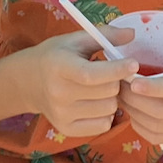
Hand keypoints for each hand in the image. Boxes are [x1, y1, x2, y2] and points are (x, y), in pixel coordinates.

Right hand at [17, 31, 138, 137]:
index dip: (116, 70)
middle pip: (107, 92)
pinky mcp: (67, 130)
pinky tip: (96, 103)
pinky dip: (106, 114)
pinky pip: (103, 126)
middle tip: (109, 74)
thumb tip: (132, 33)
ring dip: (112, 97)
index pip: (92, 75)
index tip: (134, 64)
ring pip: (109, 109)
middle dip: (116, 81)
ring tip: (101, 88)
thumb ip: (105, 35)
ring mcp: (62, 114)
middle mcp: (59, 94)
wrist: (29, 81)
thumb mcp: (75, 40)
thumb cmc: (56, 56)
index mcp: (59, 67)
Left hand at [122, 52, 162, 146]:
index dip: (154, 87)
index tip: (133, 81)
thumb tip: (144, 56)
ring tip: (122, 96)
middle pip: (162, 110)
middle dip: (134, 99)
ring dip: (134, 113)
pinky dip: (141, 126)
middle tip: (118, 84)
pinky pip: (159, 137)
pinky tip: (134, 113)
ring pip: (157, 126)